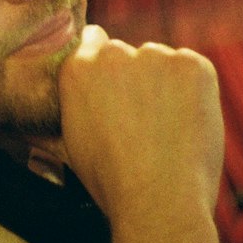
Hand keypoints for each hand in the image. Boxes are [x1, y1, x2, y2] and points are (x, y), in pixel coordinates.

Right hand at [58, 25, 231, 242]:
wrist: (158, 200)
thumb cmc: (113, 182)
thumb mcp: (71, 144)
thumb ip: (67, 113)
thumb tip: (48, 120)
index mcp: (77, 68)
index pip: (93, 42)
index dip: (107, 68)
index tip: (117, 89)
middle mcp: (113, 53)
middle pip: (129, 54)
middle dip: (136, 78)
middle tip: (145, 119)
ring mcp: (155, 55)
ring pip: (162, 62)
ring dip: (165, 84)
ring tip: (168, 129)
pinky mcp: (192, 65)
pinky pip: (193, 70)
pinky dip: (194, 91)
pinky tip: (187, 123)